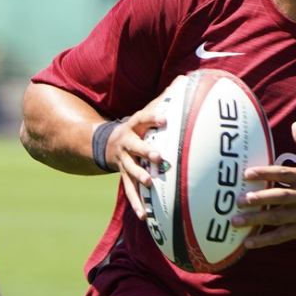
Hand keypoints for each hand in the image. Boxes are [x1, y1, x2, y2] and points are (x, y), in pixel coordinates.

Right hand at [105, 76, 188, 218]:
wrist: (108, 143)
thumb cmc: (140, 125)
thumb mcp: (149, 108)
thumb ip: (167, 97)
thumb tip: (187, 78)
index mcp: (136, 124)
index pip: (144, 117)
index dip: (153, 117)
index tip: (165, 118)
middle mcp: (128, 143)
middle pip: (136, 146)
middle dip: (146, 151)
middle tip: (159, 157)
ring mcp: (124, 161)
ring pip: (131, 170)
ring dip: (140, 176)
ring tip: (151, 182)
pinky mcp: (124, 177)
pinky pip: (130, 192)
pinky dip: (138, 204)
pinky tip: (146, 216)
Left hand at [232, 122, 295, 247]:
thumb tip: (295, 125)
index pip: (284, 174)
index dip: (265, 173)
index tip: (247, 174)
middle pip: (279, 196)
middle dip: (258, 199)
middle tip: (238, 200)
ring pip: (277, 217)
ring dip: (256, 220)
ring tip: (235, 221)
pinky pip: (282, 236)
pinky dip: (265, 240)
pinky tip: (248, 243)